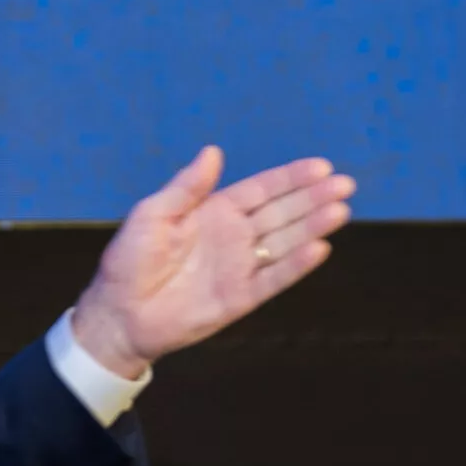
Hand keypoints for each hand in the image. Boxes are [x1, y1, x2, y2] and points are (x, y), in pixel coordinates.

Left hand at [70, 147, 356, 376]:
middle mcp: (235, 235)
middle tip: (345, 185)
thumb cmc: (129, 261)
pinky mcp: (242, 297)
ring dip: (313, 226)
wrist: (120, 314)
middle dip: (314, 198)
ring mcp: (241, 266)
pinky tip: (319, 248)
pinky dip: (296, 265)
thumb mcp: (152, 215)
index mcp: (216, 211)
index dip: (292, 178)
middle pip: (282, 212)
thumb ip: (186, 188)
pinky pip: (274, 278)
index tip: (321, 167)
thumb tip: (213, 152)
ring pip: (285, 242)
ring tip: (340, 211)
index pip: (263, 190)